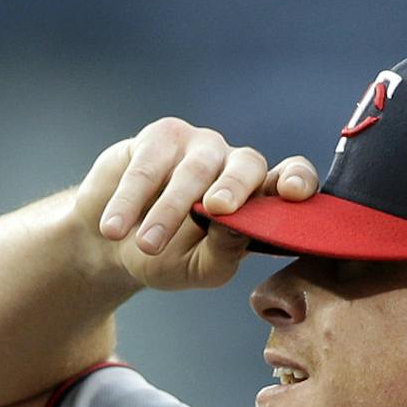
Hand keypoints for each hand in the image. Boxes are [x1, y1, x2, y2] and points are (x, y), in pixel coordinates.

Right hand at [74, 118, 317, 291]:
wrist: (109, 242)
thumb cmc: (165, 256)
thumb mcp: (198, 268)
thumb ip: (224, 253)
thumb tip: (238, 226)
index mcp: (255, 197)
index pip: (289, 177)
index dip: (297, 179)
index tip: (294, 193)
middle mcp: (233, 165)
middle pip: (246, 165)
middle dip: (234, 187)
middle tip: (218, 209)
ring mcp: (197, 147)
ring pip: (192, 172)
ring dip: (167, 210)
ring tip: (146, 245)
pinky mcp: (158, 138)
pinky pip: (147, 167)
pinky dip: (129, 200)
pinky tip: (114, 227)